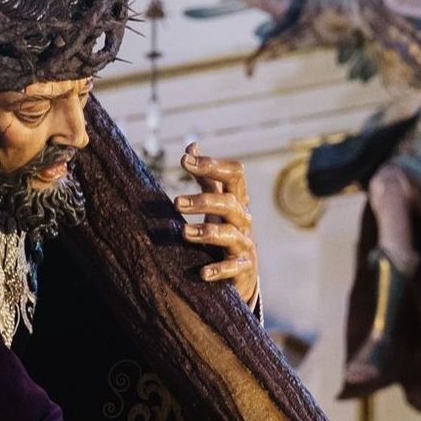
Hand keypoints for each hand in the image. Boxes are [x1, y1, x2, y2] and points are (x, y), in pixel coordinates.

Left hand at [176, 143, 257, 304]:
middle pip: (230, 203)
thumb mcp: (215, 203)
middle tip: (176, 203)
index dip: (212, 165)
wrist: (241, 271)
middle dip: (203, 201)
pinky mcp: (242, 269)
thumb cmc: (224, 229)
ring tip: (183, 232)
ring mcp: (244, 244)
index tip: (183, 161)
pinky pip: (233, 268)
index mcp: (236, 200)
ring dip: (207, 232)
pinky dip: (219, 270)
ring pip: (231, 234)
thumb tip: (191, 147)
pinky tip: (203, 273)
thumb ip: (205, 178)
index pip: (234, 175)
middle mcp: (243, 220)